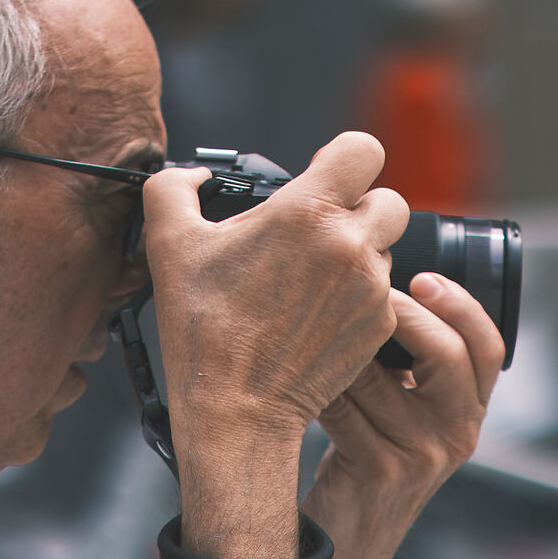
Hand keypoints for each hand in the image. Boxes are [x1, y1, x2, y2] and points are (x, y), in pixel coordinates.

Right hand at [139, 132, 409, 455]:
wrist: (237, 409)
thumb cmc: (203, 330)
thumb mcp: (168, 244)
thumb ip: (173, 188)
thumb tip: (192, 177)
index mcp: (307, 212)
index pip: (362, 149)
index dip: (342, 158)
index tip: (321, 176)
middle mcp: (349, 245)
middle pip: (388, 198)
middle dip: (358, 207)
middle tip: (318, 231)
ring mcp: (370, 288)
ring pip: (385, 248)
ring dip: (357, 253)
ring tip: (308, 279)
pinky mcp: (378, 325)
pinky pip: (381, 292)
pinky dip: (356, 296)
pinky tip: (315, 313)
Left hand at [312, 273, 503, 506]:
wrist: (349, 541)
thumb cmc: (369, 461)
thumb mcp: (409, 416)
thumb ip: (414, 367)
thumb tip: (381, 290)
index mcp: (469, 412)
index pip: (489, 348)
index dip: (462, 306)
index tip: (425, 278)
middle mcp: (456, 434)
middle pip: (451, 355)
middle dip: (406, 315)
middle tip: (368, 294)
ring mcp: (421, 456)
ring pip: (380, 378)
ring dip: (344, 351)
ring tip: (318, 334)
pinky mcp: (381, 471)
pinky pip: (345, 409)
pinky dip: (320, 387)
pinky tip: (302, 379)